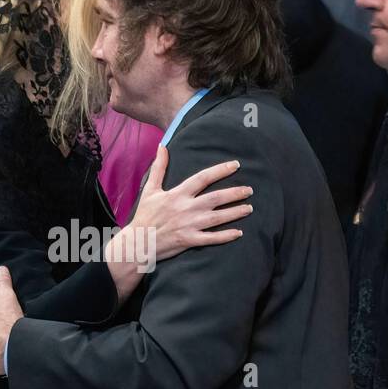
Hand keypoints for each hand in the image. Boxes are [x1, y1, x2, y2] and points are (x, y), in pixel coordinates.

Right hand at [103, 147, 252, 301]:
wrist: (138, 241)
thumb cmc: (145, 215)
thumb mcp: (150, 189)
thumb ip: (159, 167)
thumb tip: (162, 147)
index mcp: (177, 194)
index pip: (203, 178)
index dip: (220, 170)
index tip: (236, 165)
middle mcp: (186, 208)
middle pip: (215, 198)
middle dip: (235, 193)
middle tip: (249, 190)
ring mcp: (189, 225)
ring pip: (217, 218)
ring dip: (235, 212)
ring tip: (249, 208)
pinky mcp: (189, 240)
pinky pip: (211, 238)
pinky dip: (225, 236)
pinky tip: (239, 232)